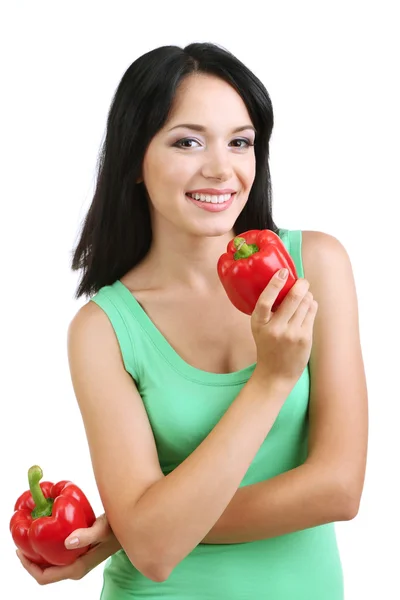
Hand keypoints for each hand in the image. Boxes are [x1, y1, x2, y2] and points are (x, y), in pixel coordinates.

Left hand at [16, 513, 120, 584]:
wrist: (128, 529)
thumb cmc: (117, 529)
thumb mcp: (103, 528)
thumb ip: (88, 534)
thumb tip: (68, 542)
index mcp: (78, 568)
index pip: (45, 577)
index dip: (28, 567)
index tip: (20, 550)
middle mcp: (75, 568)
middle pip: (44, 573)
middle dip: (30, 560)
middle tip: (21, 541)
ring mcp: (76, 562)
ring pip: (49, 565)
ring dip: (37, 554)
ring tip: (29, 536)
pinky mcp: (78, 554)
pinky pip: (56, 557)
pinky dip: (46, 548)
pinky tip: (45, 533)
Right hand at [251, 268, 317, 387]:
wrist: (276, 374)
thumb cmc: (268, 346)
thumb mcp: (260, 328)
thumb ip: (268, 310)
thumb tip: (286, 283)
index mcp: (259, 324)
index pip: (265, 301)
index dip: (274, 284)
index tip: (283, 272)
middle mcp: (275, 329)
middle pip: (292, 298)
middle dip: (301, 285)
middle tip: (302, 281)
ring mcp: (291, 334)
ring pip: (305, 303)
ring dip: (307, 295)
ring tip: (304, 296)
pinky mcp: (304, 338)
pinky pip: (311, 312)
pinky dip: (311, 305)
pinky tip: (308, 306)